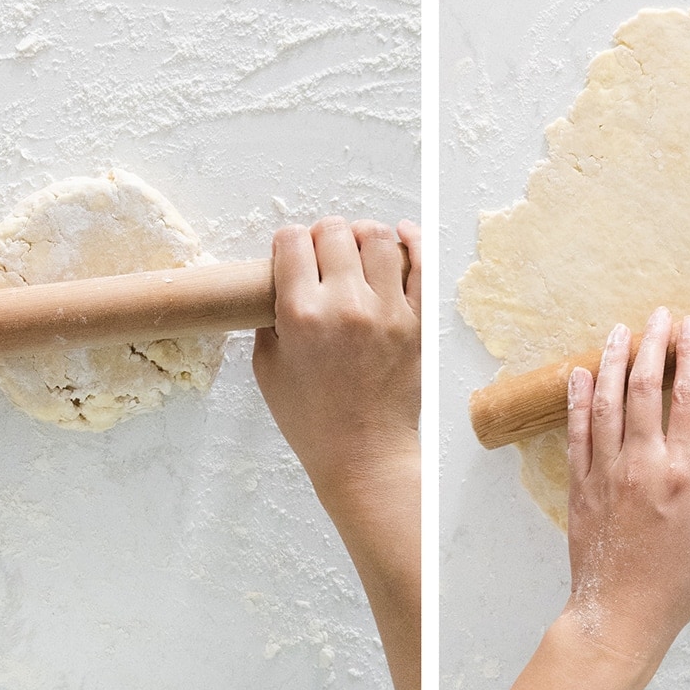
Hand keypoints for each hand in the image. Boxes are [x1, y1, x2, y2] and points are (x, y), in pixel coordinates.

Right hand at [252, 217, 420, 689]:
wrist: (364, 456)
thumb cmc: (313, 421)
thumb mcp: (267, 369)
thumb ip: (270, 319)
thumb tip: (282, 283)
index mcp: (302, 314)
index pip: (291, 242)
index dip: (287, 242)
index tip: (289, 253)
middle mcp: (346, 306)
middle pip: (333, 232)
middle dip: (321, 236)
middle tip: (321, 254)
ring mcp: (389, 312)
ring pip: (378, 238)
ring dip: (362, 236)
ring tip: (356, 251)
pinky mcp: (419, 322)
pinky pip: (422, 264)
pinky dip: (411, 242)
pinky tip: (399, 241)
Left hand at [561, 310, 689, 664]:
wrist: (621, 612)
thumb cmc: (678, 580)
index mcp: (682, 473)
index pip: (687, 398)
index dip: (689, 357)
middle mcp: (641, 464)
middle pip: (643, 389)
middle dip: (651, 346)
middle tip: (658, 316)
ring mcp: (605, 472)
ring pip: (605, 403)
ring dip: (612, 362)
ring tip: (619, 330)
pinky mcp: (579, 485)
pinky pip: (576, 432)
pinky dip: (577, 400)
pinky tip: (580, 374)